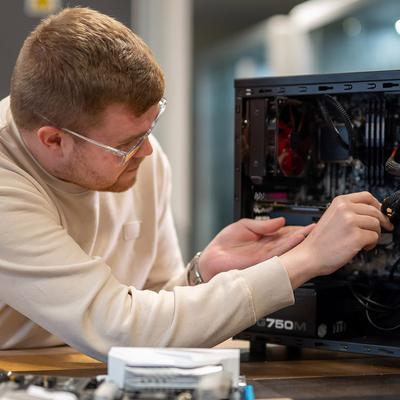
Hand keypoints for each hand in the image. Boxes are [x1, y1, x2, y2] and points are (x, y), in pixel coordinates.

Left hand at [199, 217, 314, 281]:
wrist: (211, 260)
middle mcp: (268, 249)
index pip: (285, 233)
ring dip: (299, 240)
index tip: (309, 224)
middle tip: (317, 229)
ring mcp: (266, 257)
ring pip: (287, 248)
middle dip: (303, 235)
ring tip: (310, 232)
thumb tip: (280, 220)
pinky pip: (278, 254)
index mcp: (264, 239)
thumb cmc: (224, 245)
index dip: (297, 228)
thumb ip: (263, 225)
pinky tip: (296, 239)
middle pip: (289, 241)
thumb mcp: (244, 226)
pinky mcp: (262, 263)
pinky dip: (287, 247)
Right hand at [279, 191, 393, 287]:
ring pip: (377, 224)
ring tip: (363, 241)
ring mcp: (351, 222)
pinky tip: (360, 247)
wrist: (309, 255)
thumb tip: (371, 212)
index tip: (380, 212)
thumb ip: (349, 211)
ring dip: (373, 234)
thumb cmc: (319, 241)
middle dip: (379, 222)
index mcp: (339, 202)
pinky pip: (375, 237)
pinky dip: (370, 244)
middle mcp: (345, 209)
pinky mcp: (357, 236)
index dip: (377, 205)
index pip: (367, 196)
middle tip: (379, 230)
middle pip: (375, 211)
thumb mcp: (332, 217)